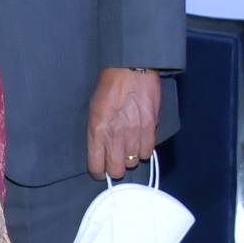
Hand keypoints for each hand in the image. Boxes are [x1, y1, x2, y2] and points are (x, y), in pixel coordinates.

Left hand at [85, 66, 162, 181]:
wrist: (130, 70)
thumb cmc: (108, 87)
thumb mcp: (93, 110)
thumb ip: (97, 133)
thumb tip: (101, 150)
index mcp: (97, 132)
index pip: (96, 166)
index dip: (98, 172)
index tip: (100, 170)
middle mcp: (115, 137)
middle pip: (117, 170)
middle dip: (115, 168)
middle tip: (116, 160)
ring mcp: (134, 134)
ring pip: (133, 162)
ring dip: (130, 157)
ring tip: (128, 147)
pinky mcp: (150, 129)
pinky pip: (148, 152)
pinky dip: (144, 150)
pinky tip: (140, 142)